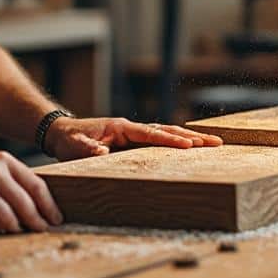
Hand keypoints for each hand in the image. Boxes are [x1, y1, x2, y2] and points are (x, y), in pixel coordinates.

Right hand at [0, 151, 62, 233]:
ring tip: (14, 232)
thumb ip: (11, 180)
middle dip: (37, 222)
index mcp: (4, 161)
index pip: (36, 185)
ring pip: (8, 217)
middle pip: (26, 203)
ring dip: (13, 229)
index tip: (56, 219)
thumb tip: (37, 206)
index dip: (49, 205)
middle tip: (41, 231)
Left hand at [44, 117, 223, 160]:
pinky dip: (178, 141)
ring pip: (167, 133)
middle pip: (167, 130)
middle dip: (192, 136)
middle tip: (216, 142)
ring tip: (213, 143)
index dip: (170, 141)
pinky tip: (193, 147)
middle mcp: (131, 127)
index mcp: (121, 127)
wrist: (62, 132)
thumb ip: (87, 148)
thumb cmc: (68, 140)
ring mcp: (134, 132)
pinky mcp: (134, 140)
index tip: (190, 146)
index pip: (150, 134)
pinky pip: (160, 139)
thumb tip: (103, 151)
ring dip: (190, 137)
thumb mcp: (73, 146)